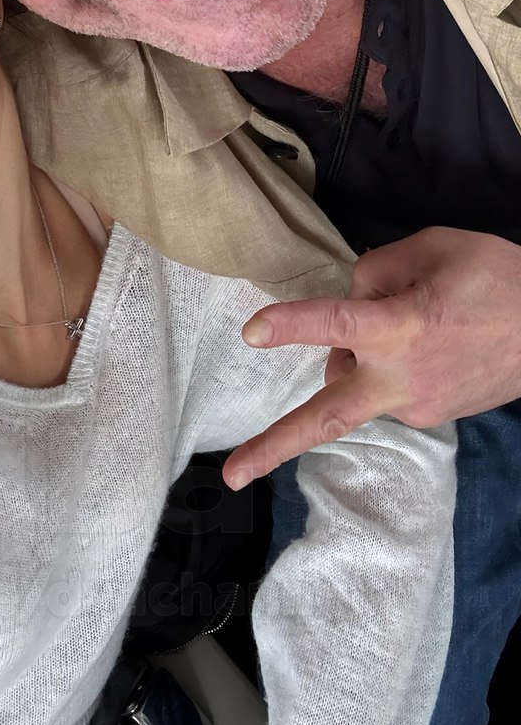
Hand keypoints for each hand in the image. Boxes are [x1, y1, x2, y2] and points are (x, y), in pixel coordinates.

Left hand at [223, 227, 520, 489]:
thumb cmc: (497, 278)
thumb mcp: (435, 249)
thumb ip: (376, 270)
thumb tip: (347, 299)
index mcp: (402, 328)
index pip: (337, 324)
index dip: (292, 325)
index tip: (253, 332)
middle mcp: (402, 378)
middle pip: (328, 416)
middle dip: (275, 445)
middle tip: (230, 475)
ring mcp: (416, 406)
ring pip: (353, 383)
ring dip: (352, 357)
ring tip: (407, 318)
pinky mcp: (430, 418)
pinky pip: (383, 387)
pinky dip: (384, 363)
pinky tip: (423, 341)